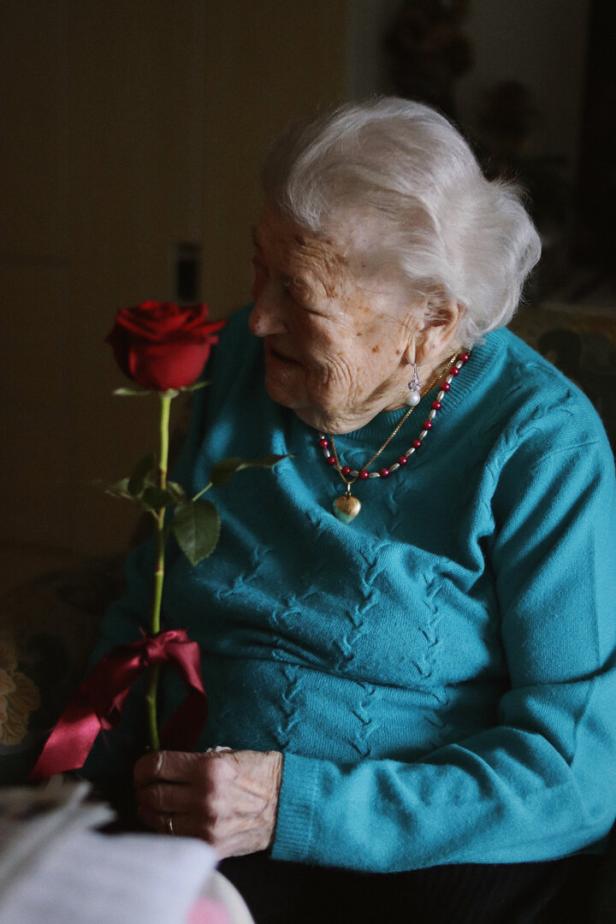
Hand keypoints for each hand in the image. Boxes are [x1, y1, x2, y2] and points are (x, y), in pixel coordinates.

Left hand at [134, 748, 282, 857]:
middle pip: (152, 794)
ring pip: (157, 819)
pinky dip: (165, 829)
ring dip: (149, 811)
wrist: (286, 803)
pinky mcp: (210, 846)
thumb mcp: (227, 755)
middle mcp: (205, 798)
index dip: (142, 767)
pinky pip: (174, 838)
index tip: (142, 769)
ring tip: (153, 804)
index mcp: (208, 768)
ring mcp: (207, 825)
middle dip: (143, 789)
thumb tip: (160, 765)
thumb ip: (193, 760)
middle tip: (144, 787)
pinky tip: (168, 820)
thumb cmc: (256, 772)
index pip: (156, 766)